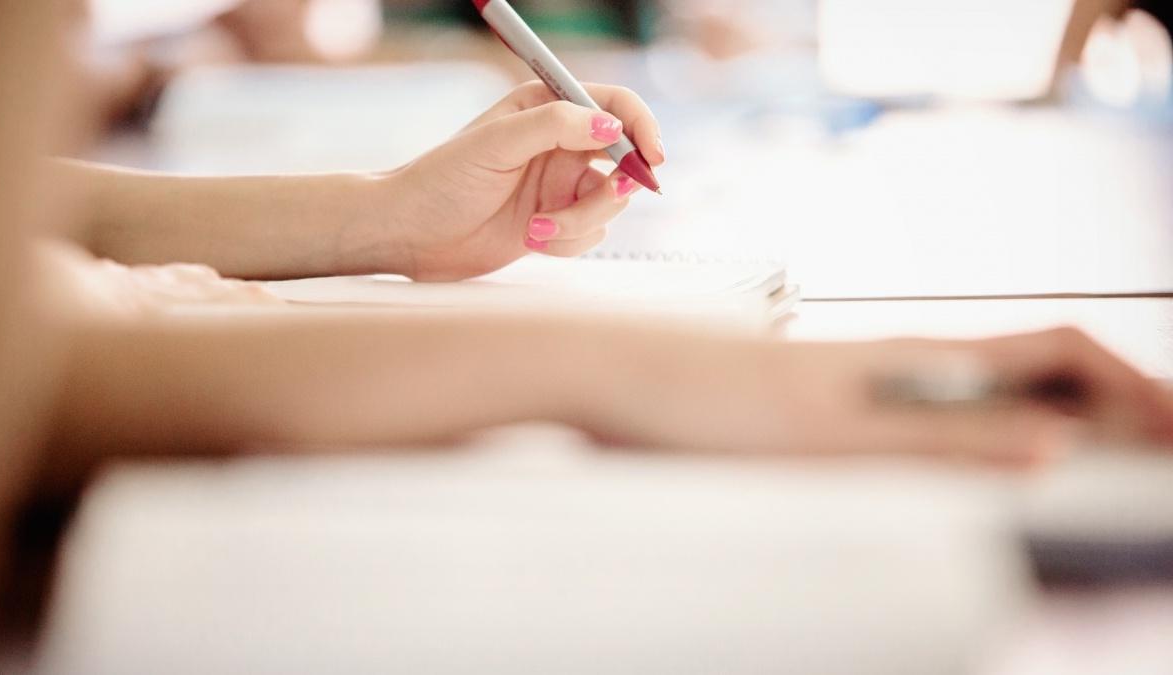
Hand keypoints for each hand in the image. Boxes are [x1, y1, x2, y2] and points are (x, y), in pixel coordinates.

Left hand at [357, 81, 664, 280]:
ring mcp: (559, 186)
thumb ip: (557, 126)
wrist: (411, 235)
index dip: (640, 128)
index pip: (614, 105)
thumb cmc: (441, 181)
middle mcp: (560, 144)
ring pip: (610, 204)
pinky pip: (591, 234)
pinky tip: (531, 239)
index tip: (651, 158)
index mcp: (546, 107)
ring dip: (580, 222)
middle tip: (593, 201)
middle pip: (623, 159)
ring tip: (536, 228)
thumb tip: (611, 127)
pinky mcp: (555, 223)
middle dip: (614, 187)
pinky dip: (568, 242)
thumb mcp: (498, 143)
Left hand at [591, 327, 1172, 465]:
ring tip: (1092, 461)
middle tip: (1152, 455)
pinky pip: (928, 410)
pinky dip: (981, 434)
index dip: (1135, 384)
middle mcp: (898, 358)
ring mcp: (863, 378)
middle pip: (1033, 366)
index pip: (1061, 347)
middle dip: (1107, 405)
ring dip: (1049, 422)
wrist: (609, 375)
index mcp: (913, 357)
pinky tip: (976, 458)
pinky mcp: (825, 402)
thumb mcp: (832, 438)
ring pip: (984, 389)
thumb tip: (1055, 443)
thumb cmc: (703, 402)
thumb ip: (942, 441)